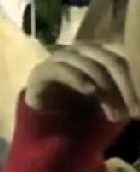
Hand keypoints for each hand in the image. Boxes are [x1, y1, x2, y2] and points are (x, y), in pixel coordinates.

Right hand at [25, 43, 139, 122]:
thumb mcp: (110, 102)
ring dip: (104, 89)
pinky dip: (78, 79)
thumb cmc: (83, 110)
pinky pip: (61, 68)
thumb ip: (124, 95)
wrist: (47, 120)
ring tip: (113, 115)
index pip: (121, 54)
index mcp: (98, 54)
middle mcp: (80, 51)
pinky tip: (90, 92)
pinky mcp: (42, 71)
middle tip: (133, 112)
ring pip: (87, 63)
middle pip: (108, 58)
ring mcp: (60, 58)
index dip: (134, 76)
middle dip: (124, 85)